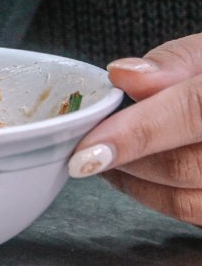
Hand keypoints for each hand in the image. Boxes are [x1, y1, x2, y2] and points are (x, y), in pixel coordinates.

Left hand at [68, 33, 201, 224]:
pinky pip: (193, 214)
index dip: (134, 133)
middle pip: (182, 166)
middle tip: (85, 144)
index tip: (85, 148)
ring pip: (185, 200)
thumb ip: (172, 62)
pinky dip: (156, 198)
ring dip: (134, 183)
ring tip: (103, 156)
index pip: (190, 113)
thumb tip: (122, 74)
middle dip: (124, 158)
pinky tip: (136, 176)